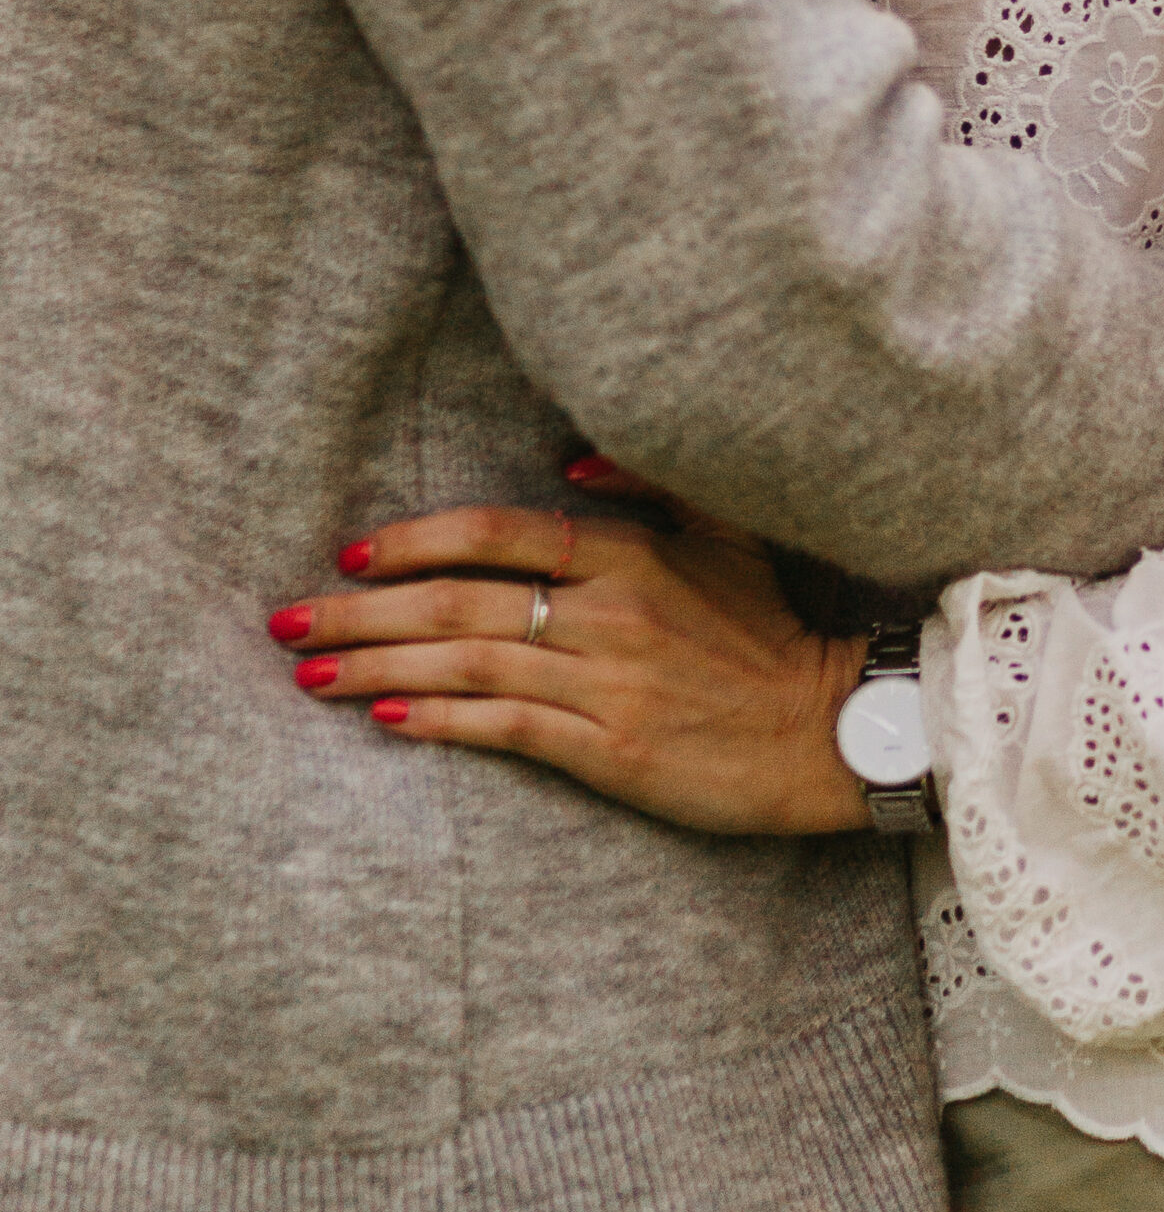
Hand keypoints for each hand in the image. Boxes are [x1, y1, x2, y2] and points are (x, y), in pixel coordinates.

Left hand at [268, 500, 872, 837]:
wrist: (830, 728)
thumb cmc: (771, 631)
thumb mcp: (726, 537)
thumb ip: (650, 487)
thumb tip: (568, 461)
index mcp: (632, 554)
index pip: (498, 533)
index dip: (416, 539)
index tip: (352, 554)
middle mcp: (611, 612)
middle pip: (460, 601)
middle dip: (360, 611)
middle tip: (287, 622)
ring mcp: (610, 683)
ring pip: (470, 663)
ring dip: (380, 665)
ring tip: (310, 674)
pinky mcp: (614, 750)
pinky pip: (509, 728)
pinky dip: (442, 720)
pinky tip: (389, 717)